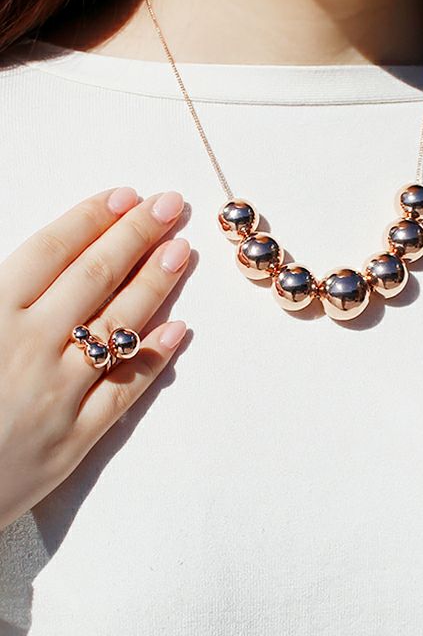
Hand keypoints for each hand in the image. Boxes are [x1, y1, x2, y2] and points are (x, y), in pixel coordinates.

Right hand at [0, 186, 190, 530]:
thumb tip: (34, 260)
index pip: (52, 251)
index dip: (92, 219)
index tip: (126, 196)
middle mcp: (28, 347)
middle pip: (95, 278)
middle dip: (136, 236)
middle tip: (170, 206)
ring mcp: (57, 394)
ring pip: (119, 327)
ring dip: (154, 285)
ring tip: (182, 252)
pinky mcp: (73, 439)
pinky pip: (125, 393)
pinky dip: (154, 359)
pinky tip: (179, 329)